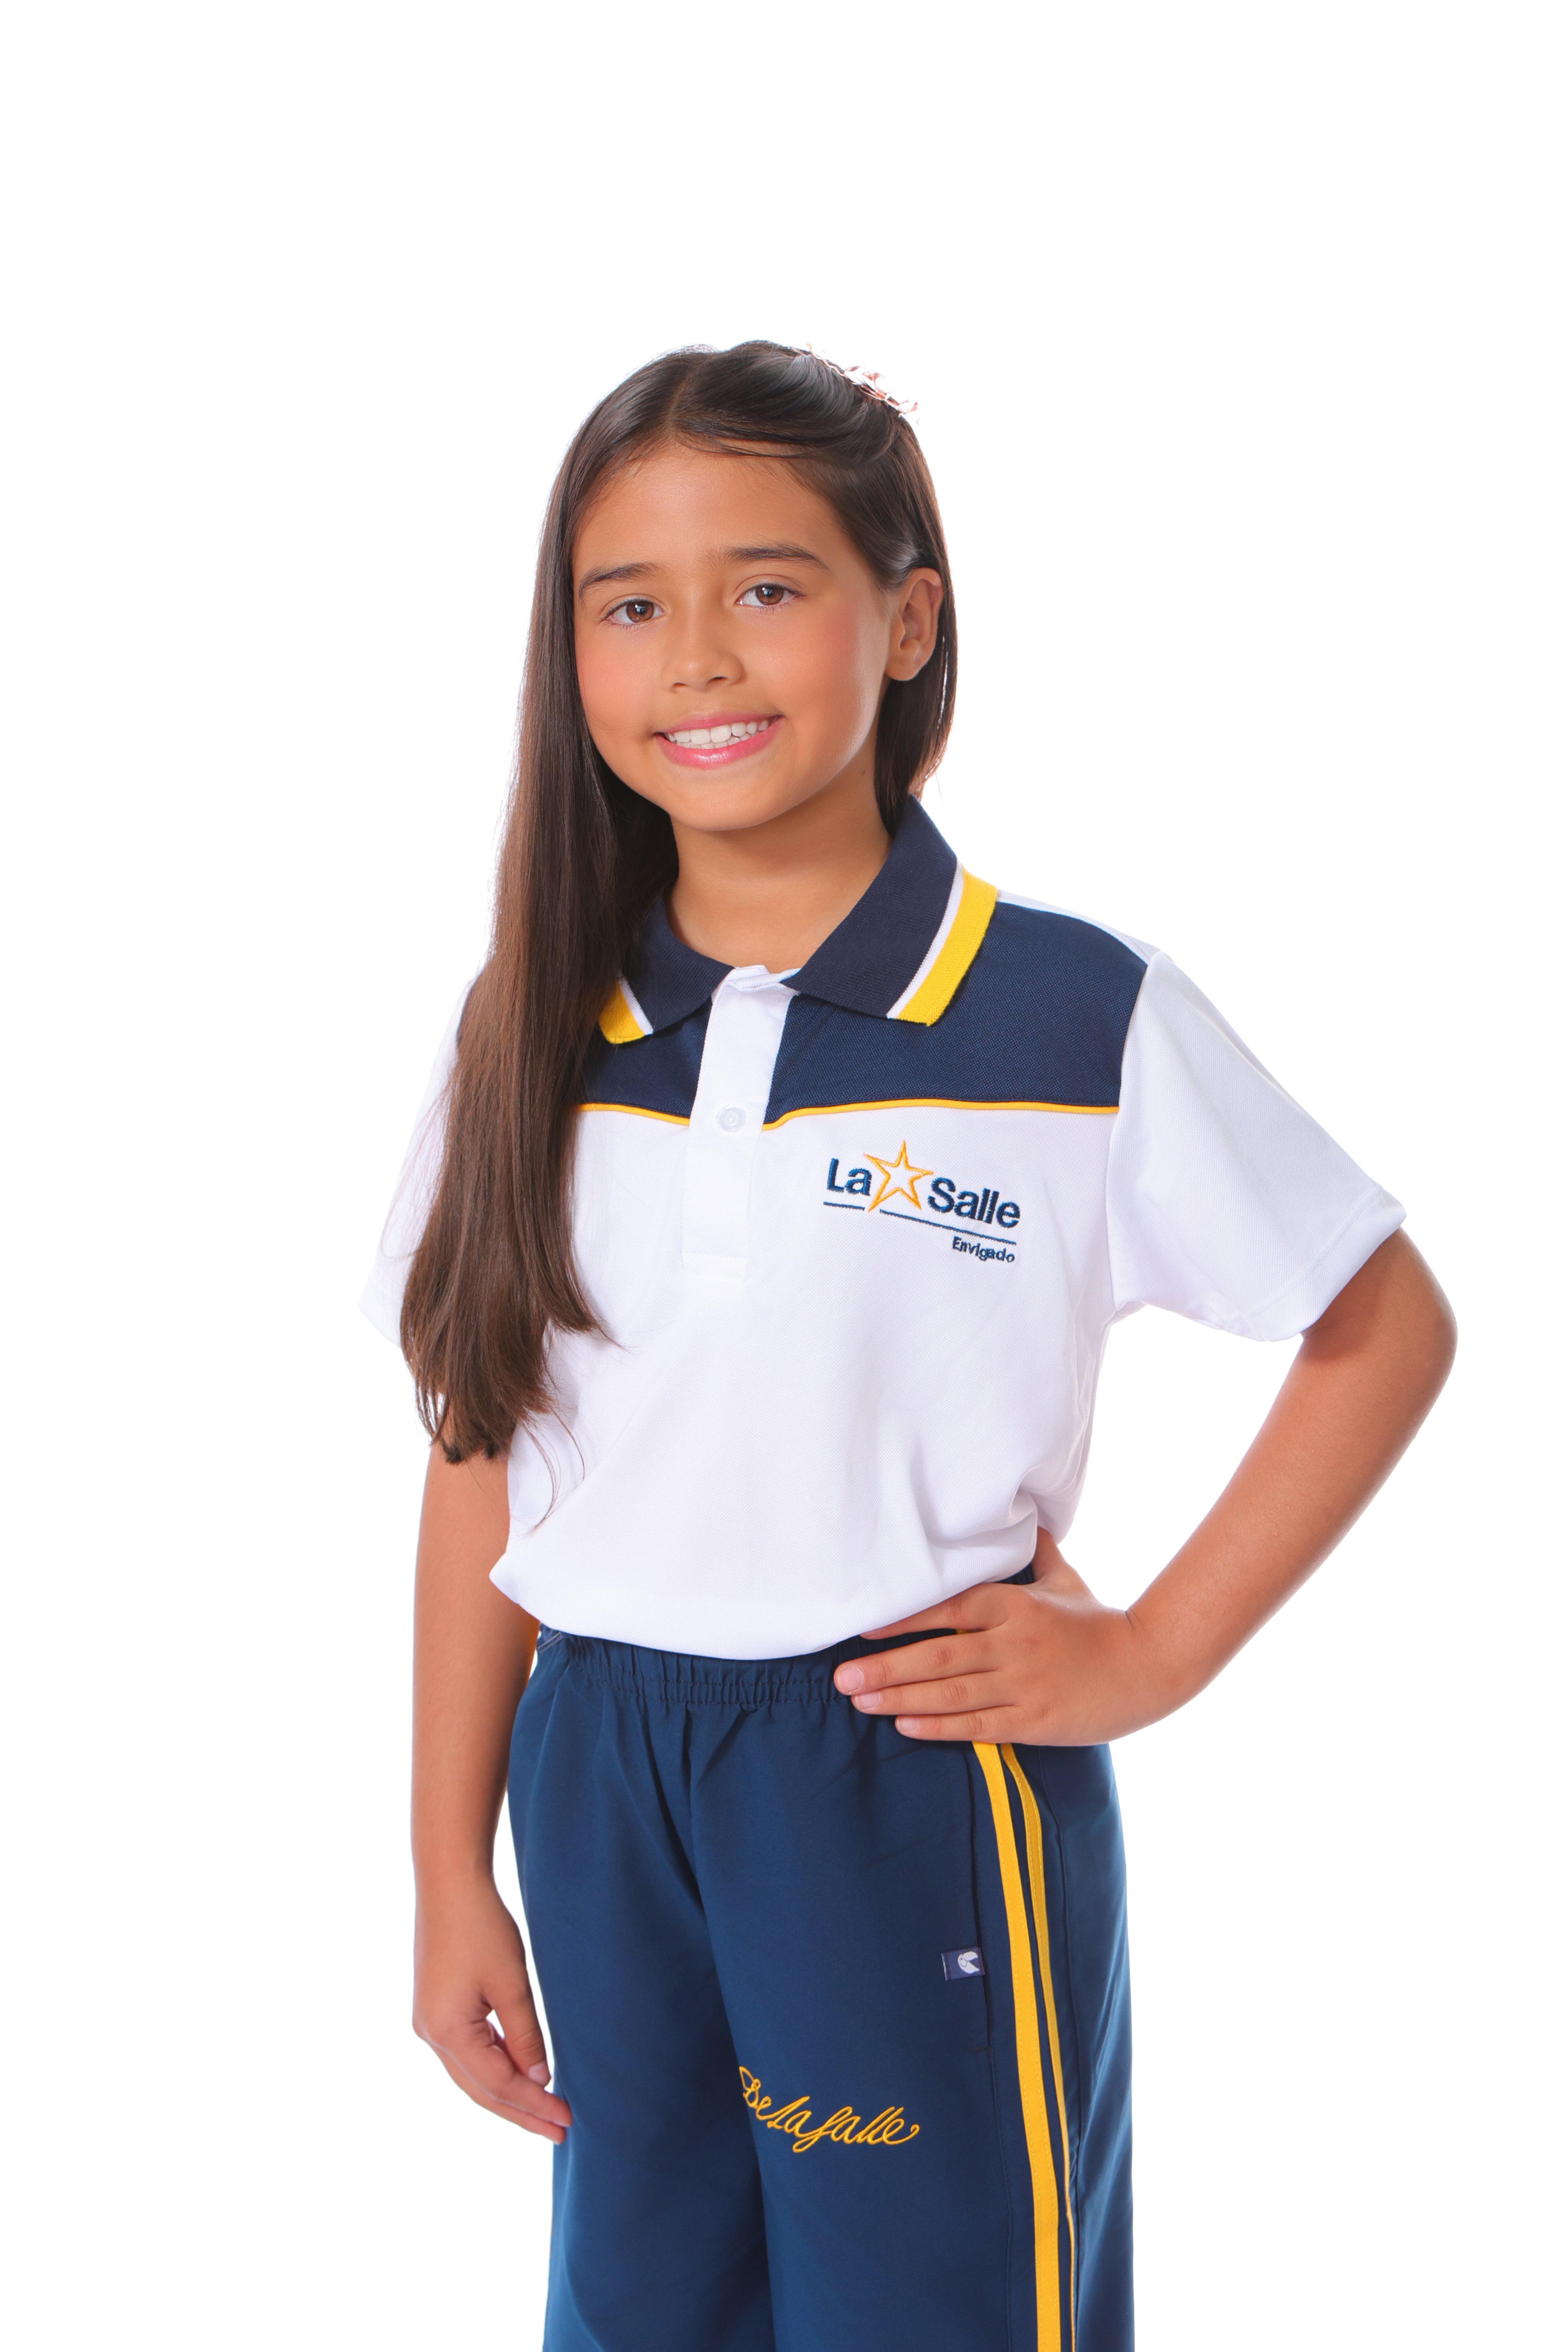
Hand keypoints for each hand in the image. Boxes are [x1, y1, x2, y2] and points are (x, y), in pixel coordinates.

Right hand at [413, 1876, 571, 2140]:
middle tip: (558, 2132)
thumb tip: (539, 2078)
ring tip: (543, 2109)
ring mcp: (428, 2023)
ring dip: (507, 2092)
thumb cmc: (481, 1927)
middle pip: (480, 2089)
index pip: (497, 2085)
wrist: (448, 1884)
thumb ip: (526, 2035)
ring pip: (472, 2074)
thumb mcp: (511, 1983)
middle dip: (521, 2111)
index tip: (565, 2121)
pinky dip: (494, 2065)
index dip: (533, 2105)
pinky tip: (519, 2071)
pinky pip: (467, 2052)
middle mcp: (430, 2035)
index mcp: (447, 2032)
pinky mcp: (434, 2009)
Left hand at [833, 1536, 1172, 1745]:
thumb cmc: (1099, 1622)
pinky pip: (978, 1725)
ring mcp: (1024, 1685)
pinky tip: (905, 1726)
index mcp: (1016, 1606)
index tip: (859, 1627)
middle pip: (940, 1656)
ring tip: (859, 1701)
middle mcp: (1015, 1645)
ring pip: (952, 1694)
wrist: (1148, 1667)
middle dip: (886, 1667)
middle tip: (841, 1677)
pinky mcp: (1035, 1722)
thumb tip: (1023, 1515)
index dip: (903, 1619)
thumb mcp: (1065, 1580)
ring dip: (901, 1699)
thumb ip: (1036, 1553)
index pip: (949, 1609)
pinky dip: (940, 1727)